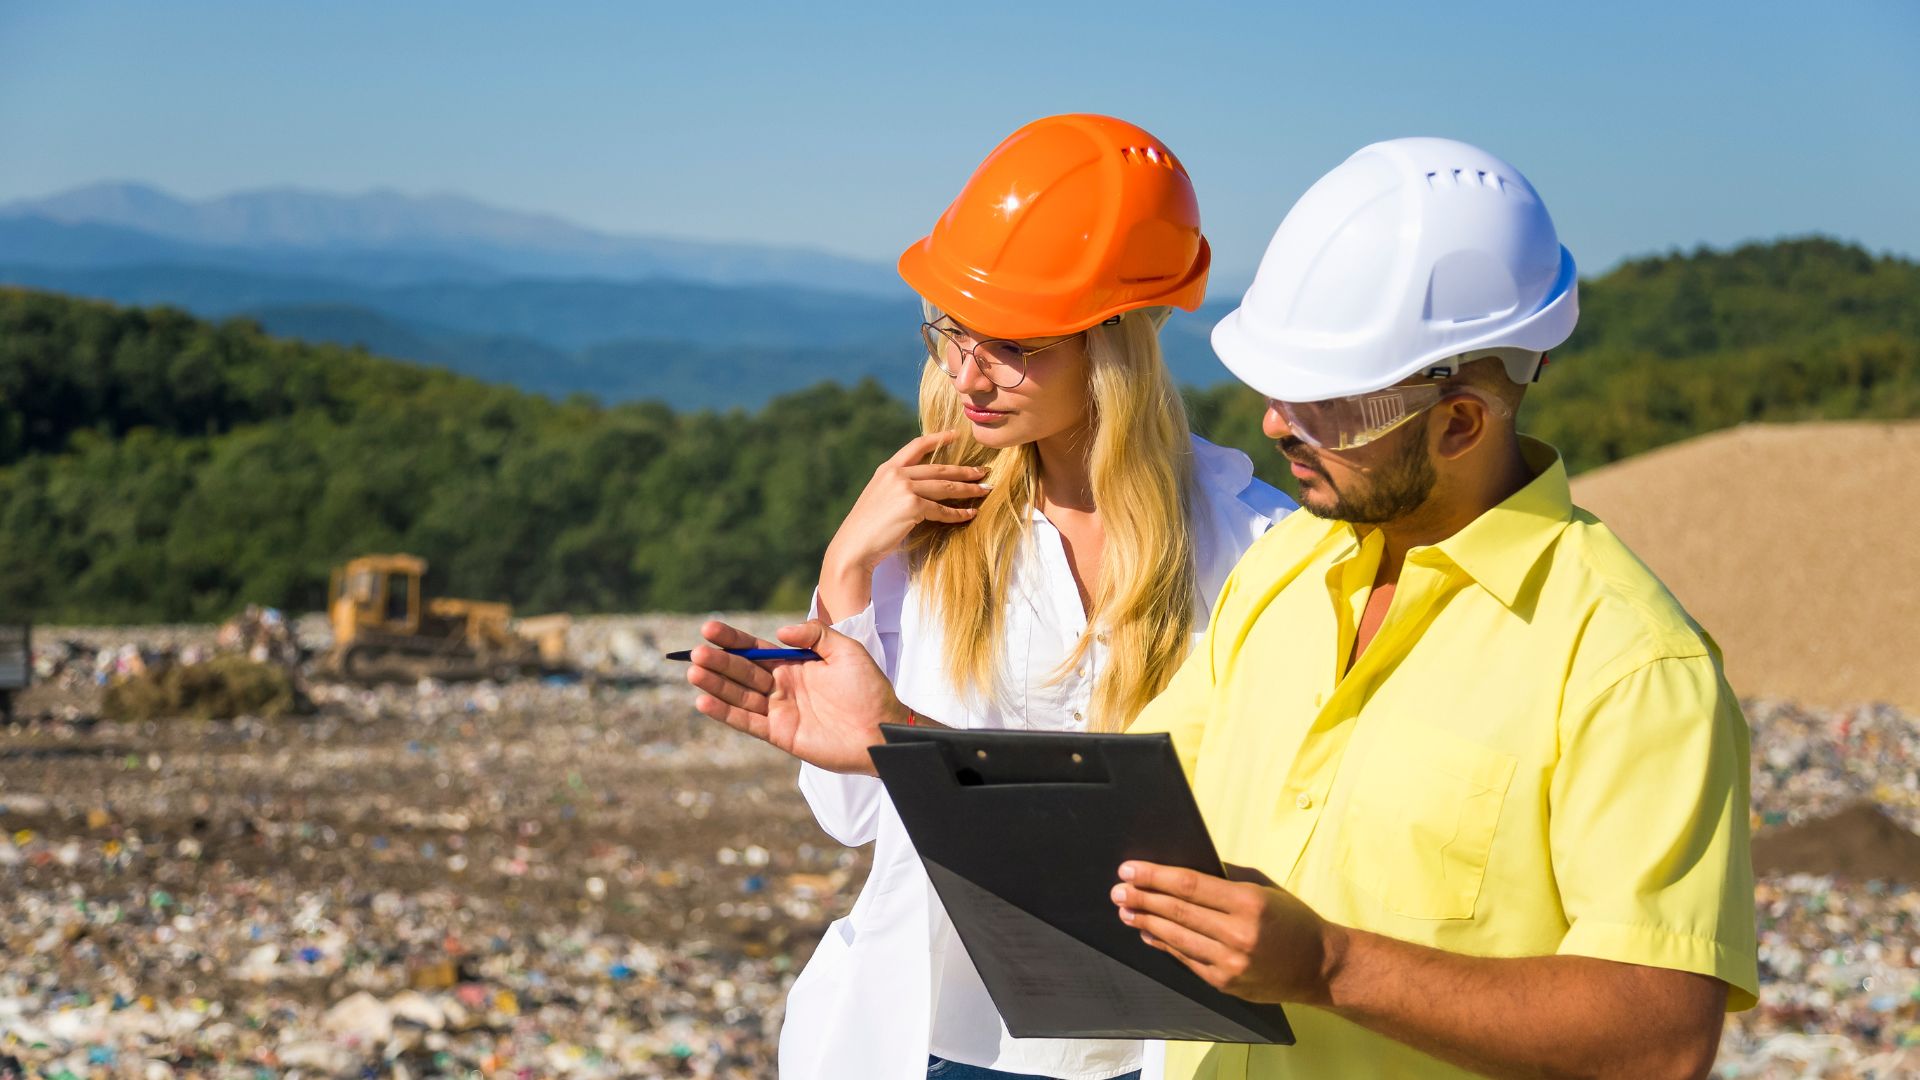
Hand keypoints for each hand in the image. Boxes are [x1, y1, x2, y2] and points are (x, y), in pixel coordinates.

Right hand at [686, 619, 907, 774]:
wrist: (883, 730)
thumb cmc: (869, 689)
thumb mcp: (847, 650)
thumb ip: (815, 635)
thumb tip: (779, 632)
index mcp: (794, 663)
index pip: (755, 649)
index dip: (732, 640)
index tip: (708, 628)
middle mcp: (781, 685)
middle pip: (741, 671)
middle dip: (718, 662)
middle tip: (696, 653)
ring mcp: (779, 710)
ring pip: (739, 695)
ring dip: (715, 685)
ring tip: (694, 672)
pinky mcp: (780, 734)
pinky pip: (747, 722)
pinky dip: (725, 713)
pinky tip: (704, 702)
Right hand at [825, 431, 989, 577]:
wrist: (854, 546)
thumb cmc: (866, 528)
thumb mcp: (879, 497)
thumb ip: (896, 486)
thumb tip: (921, 486)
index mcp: (887, 469)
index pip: (916, 446)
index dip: (938, 438)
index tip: (955, 434)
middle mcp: (896, 474)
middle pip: (938, 468)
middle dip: (964, 470)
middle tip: (983, 471)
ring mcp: (904, 488)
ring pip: (945, 486)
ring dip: (968, 489)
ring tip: (984, 490)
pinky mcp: (912, 506)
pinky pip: (942, 509)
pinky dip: (958, 513)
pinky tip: (970, 514)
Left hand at [1111, 860, 1340, 1005]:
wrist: (1320, 967)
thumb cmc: (1293, 921)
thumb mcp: (1266, 889)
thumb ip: (1227, 877)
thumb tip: (1184, 867)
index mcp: (1249, 903)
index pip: (1189, 885)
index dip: (1155, 876)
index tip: (1129, 869)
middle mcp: (1238, 934)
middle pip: (1177, 912)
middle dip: (1143, 899)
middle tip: (1118, 890)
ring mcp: (1230, 963)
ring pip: (1177, 938)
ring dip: (1146, 922)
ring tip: (1125, 910)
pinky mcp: (1225, 983)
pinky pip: (1187, 960)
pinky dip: (1164, 946)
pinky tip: (1148, 934)